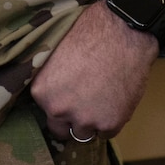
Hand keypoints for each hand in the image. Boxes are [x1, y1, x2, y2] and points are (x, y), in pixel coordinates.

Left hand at [30, 0, 157, 140]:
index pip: (46, 112)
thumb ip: (50, 80)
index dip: (60, 103)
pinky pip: (108, 132)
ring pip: (85, 133)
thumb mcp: (55, 54)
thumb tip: (52, 91)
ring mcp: (85, 119)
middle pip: (62, 129)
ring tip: (102, 99)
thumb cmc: (89, 33)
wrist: (123, 32)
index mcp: (42, 92)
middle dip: (71, 119)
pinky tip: (115, 99)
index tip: (70, 95)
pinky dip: (112, 119)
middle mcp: (59, 109)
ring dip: (92, 122)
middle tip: (85, 102)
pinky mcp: (110, 123)